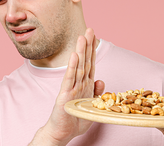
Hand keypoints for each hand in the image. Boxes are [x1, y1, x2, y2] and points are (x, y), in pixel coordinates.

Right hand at [29, 28, 101, 144]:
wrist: (61, 133)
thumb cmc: (74, 120)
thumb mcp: (91, 106)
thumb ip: (96, 93)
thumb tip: (101, 80)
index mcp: (85, 86)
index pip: (90, 64)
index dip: (92, 50)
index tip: (94, 36)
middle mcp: (78, 84)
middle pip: (84, 61)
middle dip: (87, 45)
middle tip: (89, 29)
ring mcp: (71, 88)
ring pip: (78, 67)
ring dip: (80, 52)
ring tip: (82, 37)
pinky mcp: (65, 96)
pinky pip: (70, 80)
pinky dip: (72, 67)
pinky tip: (74, 56)